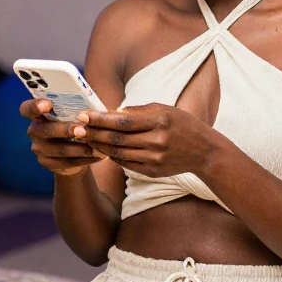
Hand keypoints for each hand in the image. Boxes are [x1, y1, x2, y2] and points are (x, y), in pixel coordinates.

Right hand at [21, 99, 104, 176]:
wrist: (72, 152)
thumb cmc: (73, 125)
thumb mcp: (73, 115)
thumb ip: (76, 110)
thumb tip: (92, 108)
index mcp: (38, 114)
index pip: (27, 108)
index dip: (35, 106)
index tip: (47, 105)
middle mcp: (34, 130)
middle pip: (46, 130)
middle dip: (65, 130)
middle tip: (83, 130)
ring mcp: (38, 148)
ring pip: (59, 149)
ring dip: (79, 148)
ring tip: (95, 146)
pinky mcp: (46, 163)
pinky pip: (66, 162)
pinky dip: (84, 159)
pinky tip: (98, 156)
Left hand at [79, 103, 217, 177]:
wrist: (204, 152)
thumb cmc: (182, 125)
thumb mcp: (164, 110)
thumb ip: (138, 111)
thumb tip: (112, 113)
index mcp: (159, 121)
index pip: (122, 121)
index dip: (100, 119)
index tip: (83, 115)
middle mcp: (156, 142)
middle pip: (117, 139)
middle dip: (94, 133)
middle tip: (77, 128)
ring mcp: (154, 159)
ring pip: (118, 153)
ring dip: (99, 146)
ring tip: (86, 138)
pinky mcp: (152, 172)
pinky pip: (126, 164)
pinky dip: (112, 156)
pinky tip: (103, 149)